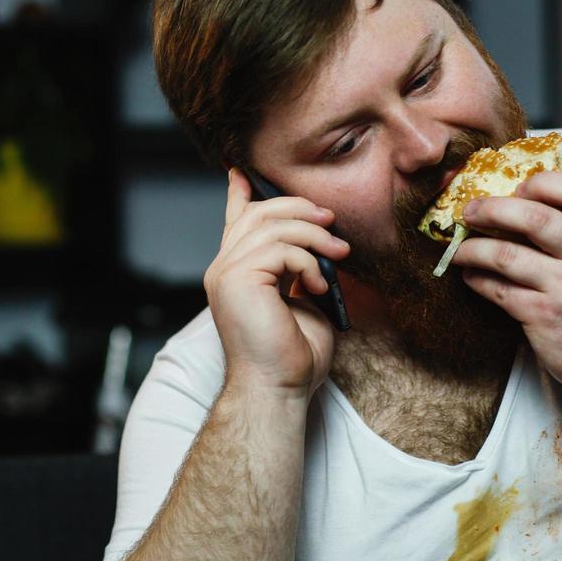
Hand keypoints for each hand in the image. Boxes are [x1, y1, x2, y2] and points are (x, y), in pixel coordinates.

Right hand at [204, 169, 350, 399]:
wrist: (277, 388)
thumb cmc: (291, 357)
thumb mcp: (304, 303)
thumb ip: (303, 272)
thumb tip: (324, 248)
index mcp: (235, 273)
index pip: (235, 222)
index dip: (239, 195)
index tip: (241, 172)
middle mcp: (224, 268)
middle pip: (258, 214)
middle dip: (299, 209)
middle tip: (330, 222)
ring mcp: (227, 273)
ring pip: (272, 226)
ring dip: (313, 236)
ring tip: (338, 254)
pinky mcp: (237, 279)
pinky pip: (279, 248)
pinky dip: (307, 262)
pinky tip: (317, 284)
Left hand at [449, 171, 561, 396]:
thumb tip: (529, 207)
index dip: (540, 183)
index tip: (517, 189)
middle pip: (533, 217)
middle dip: (492, 209)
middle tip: (470, 212)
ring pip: (506, 255)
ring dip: (473, 249)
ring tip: (460, 250)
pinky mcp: (544, 317)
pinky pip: (500, 291)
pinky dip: (478, 280)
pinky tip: (471, 276)